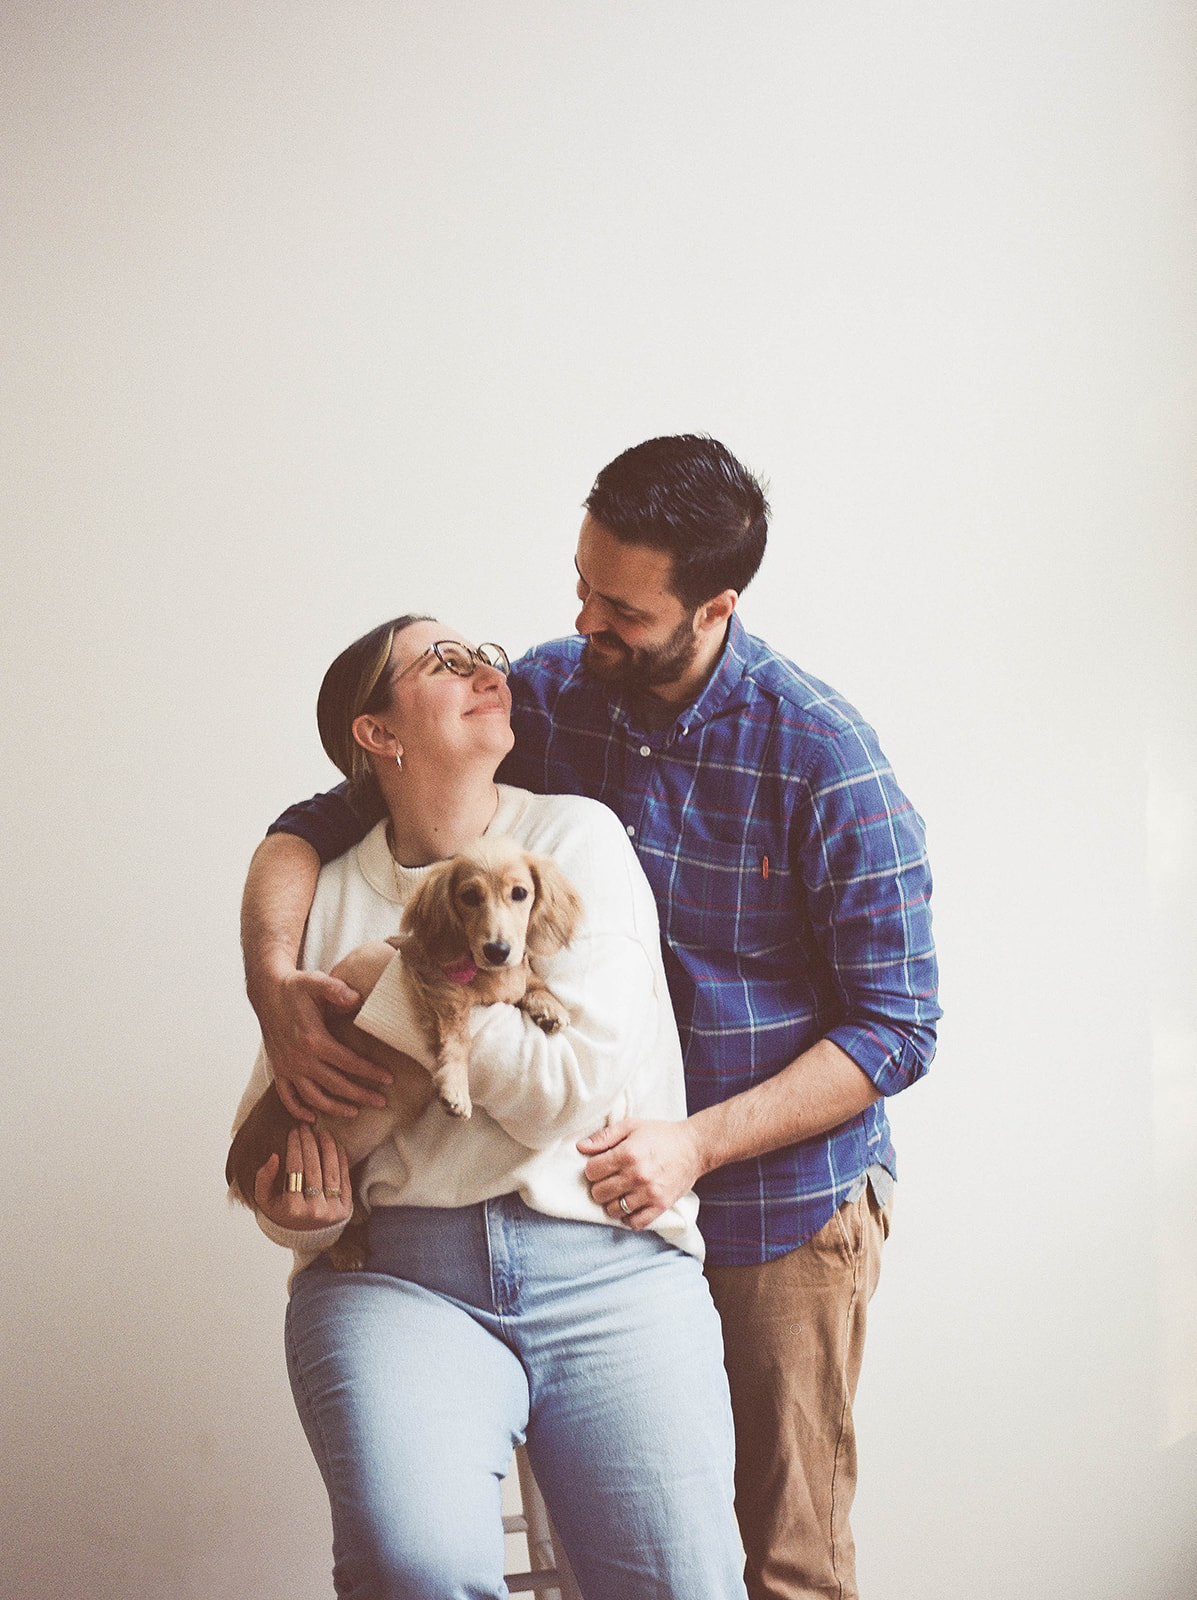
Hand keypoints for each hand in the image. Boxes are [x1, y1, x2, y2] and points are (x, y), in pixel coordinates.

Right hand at [253, 1124, 354, 1231]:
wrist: (304, 1236)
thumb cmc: (281, 1213)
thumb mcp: (265, 1200)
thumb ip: (263, 1179)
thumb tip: (274, 1156)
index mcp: (292, 1209)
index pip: (294, 1170)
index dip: (294, 1147)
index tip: (293, 1131)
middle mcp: (313, 1211)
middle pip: (313, 1168)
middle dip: (309, 1143)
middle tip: (307, 1127)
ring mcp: (331, 1210)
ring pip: (331, 1172)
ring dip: (328, 1148)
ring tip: (323, 1133)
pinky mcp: (345, 1209)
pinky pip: (345, 1180)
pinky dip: (342, 1161)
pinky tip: (337, 1146)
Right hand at [258, 968, 391, 1120]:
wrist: (266, 992)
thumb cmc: (295, 987)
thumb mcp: (315, 982)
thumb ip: (336, 988)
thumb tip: (357, 997)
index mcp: (313, 1040)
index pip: (348, 1062)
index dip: (370, 1072)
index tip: (388, 1079)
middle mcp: (299, 1058)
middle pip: (335, 1085)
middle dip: (360, 1095)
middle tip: (381, 1102)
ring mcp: (287, 1067)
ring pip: (313, 1097)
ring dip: (334, 1108)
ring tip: (354, 1113)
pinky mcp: (278, 1069)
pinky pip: (286, 1096)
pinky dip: (298, 1110)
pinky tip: (312, 1117)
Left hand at [577, 1119, 702, 1228]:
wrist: (694, 1147)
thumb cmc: (661, 1135)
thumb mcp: (631, 1126)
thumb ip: (604, 1137)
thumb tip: (580, 1147)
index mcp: (627, 1154)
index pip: (592, 1172)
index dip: (592, 1169)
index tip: (600, 1167)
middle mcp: (637, 1175)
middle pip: (599, 1193)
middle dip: (599, 1187)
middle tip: (609, 1180)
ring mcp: (649, 1193)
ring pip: (614, 1210)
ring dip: (612, 1203)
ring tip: (619, 1193)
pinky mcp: (660, 1206)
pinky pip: (635, 1223)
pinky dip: (628, 1218)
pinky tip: (630, 1206)